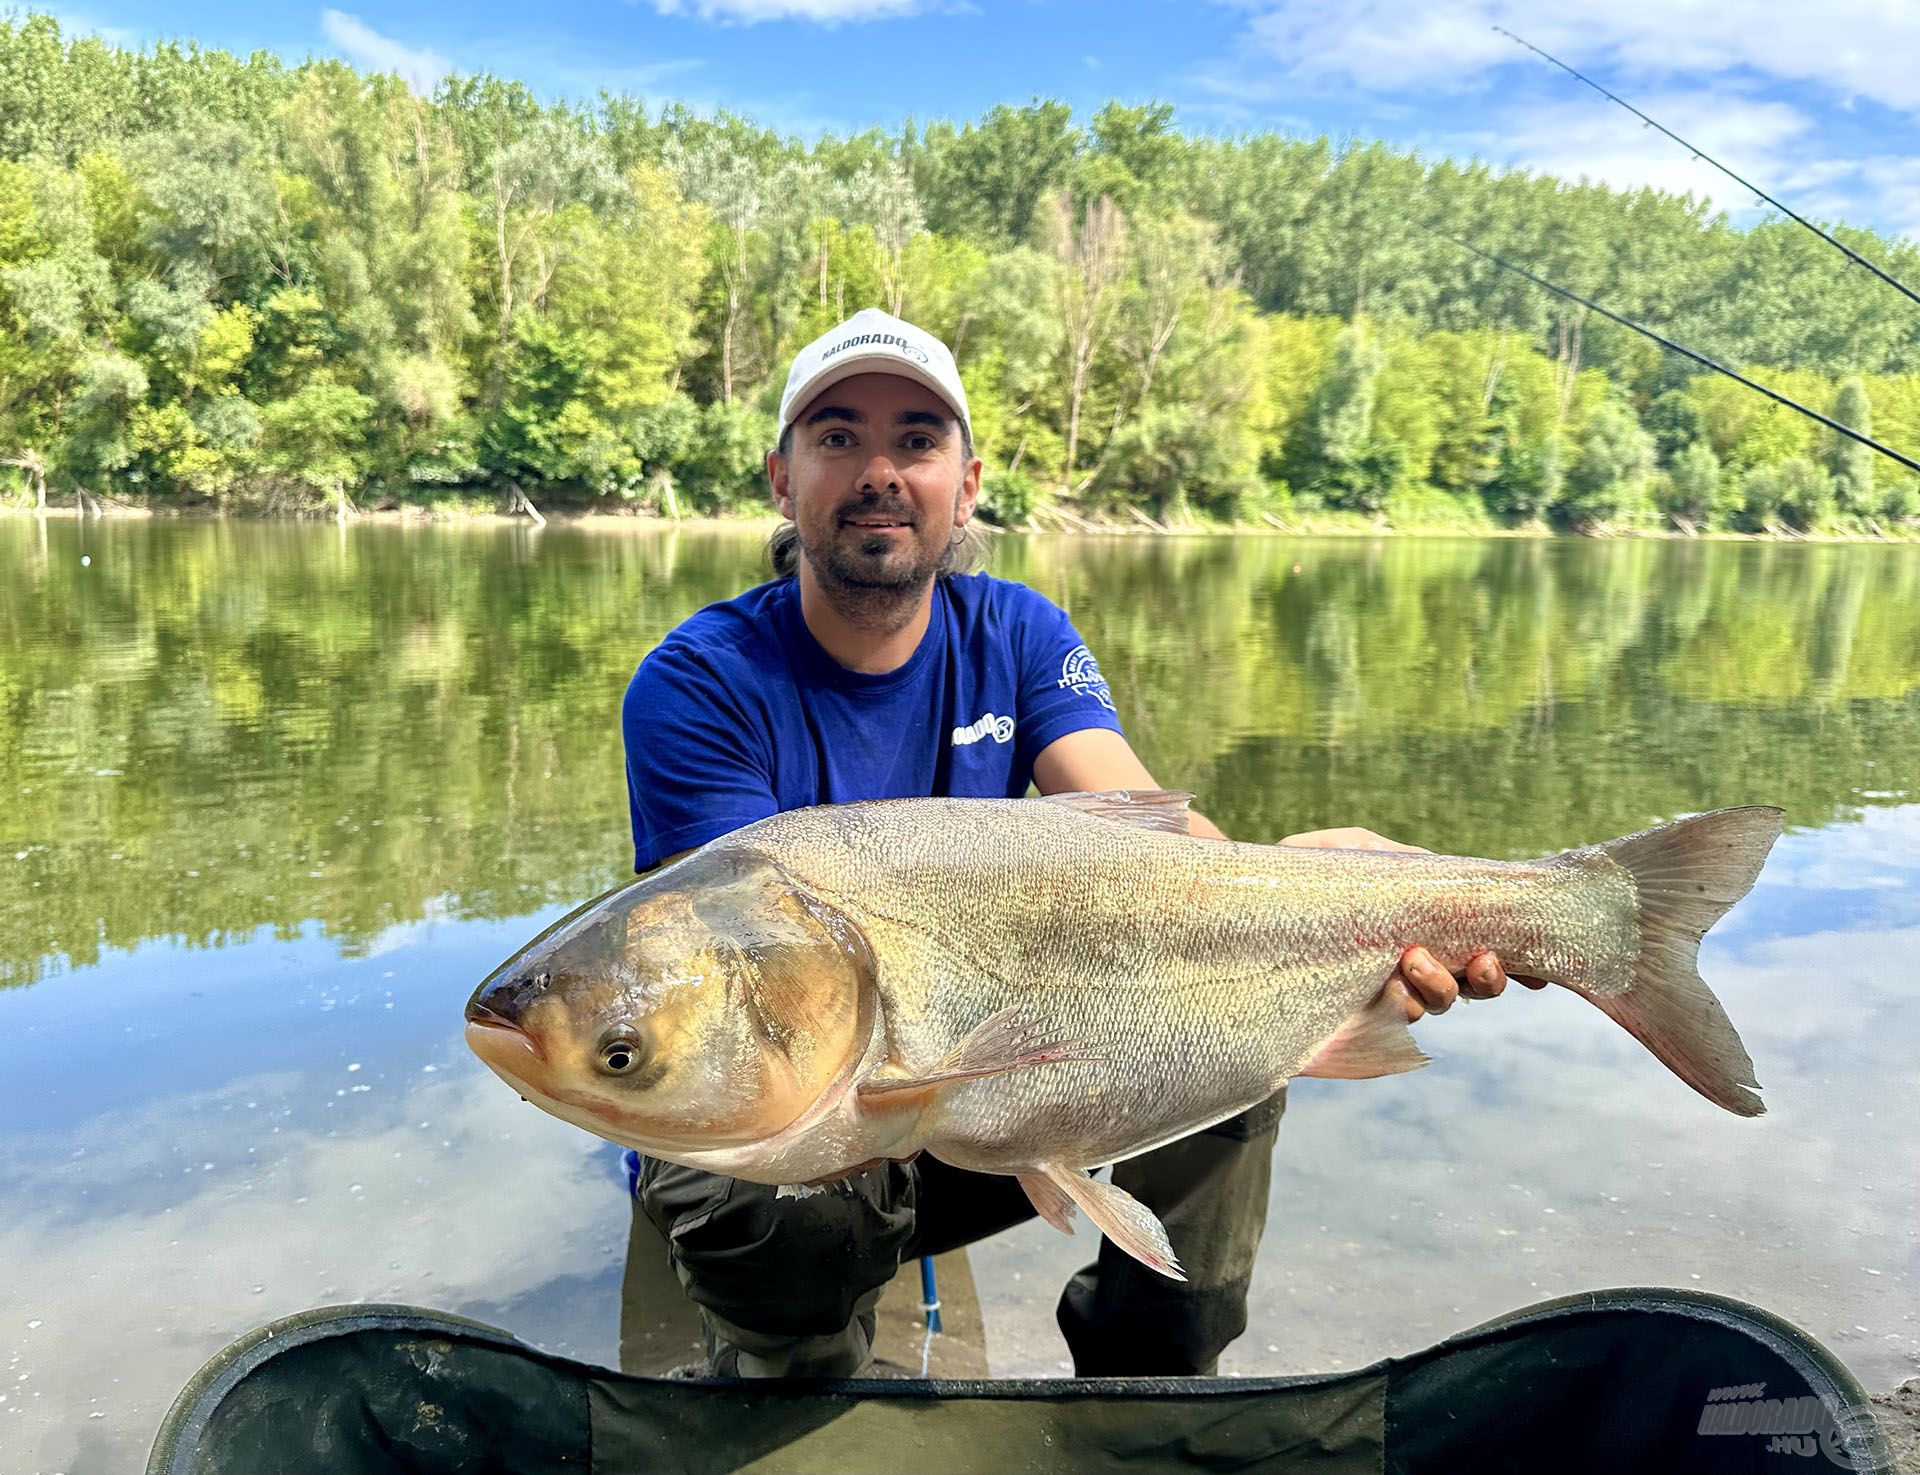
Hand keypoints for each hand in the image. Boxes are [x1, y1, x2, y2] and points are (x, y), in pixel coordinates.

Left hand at [1279, 826, 1548, 1020]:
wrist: (1234, 905)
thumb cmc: (1300, 873)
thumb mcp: (1357, 851)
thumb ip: (1409, 863)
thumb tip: (1457, 877)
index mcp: (1423, 928)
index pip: (1481, 948)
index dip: (1519, 963)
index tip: (1539, 968)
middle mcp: (1410, 966)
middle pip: (1473, 988)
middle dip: (1487, 978)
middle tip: (1476, 959)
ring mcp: (1380, 996)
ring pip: (1435, 1007)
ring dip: (1440, 988)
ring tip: (1413, 961)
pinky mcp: (1348, 1020)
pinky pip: (1388, 1027)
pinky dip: (1397, 1010)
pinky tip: (1386, 990)